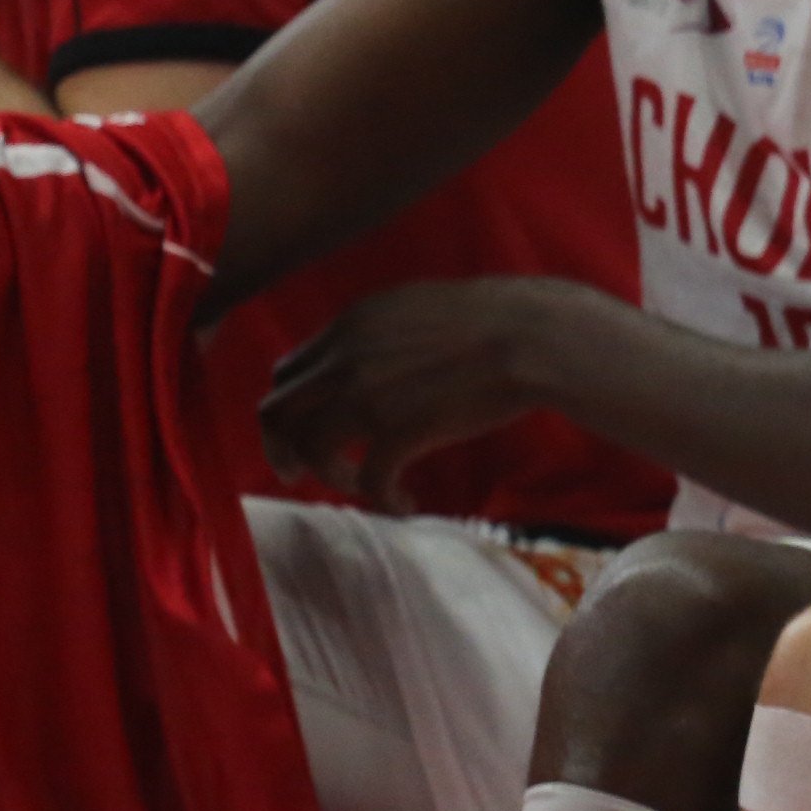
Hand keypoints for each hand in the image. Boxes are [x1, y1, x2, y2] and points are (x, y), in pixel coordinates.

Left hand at [257, 276, 581, 511]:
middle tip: (299, 473)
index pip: (287, 373)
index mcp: (350, 324)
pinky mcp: (398, 432)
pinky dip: (380, 498)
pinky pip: (368, 479)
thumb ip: (377, 333)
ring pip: (309, 448)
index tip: (308, 431)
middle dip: (282, 448)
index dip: (291, 408)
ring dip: (327, 475)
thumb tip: (364, 359)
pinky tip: (403, 502)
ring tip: (358, 485)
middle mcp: (344, 358)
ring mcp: (366, 396)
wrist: (534, 336)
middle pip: (276, 412)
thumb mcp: (416, 308)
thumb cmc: (495, 320)